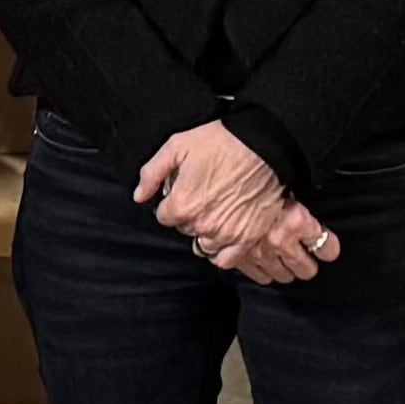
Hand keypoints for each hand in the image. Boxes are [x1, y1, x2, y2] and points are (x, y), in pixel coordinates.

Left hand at [138, 117, 337, 283]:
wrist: (265, 146)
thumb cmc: (222, 143)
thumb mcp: (177, 146)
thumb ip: (152, 173)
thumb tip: (139, 196)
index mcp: (183, 204)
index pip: (164, 216)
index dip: (172, 201)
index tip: (183, 190)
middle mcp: (203, 225)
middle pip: (184, 229)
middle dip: (189, 214)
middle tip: (203, 195)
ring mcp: (227, 234)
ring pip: (203, 245)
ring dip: (205, 232)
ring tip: (215, 212)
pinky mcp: (248, 238)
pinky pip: (226, 260)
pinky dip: (222, 251)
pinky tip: (224, 235)